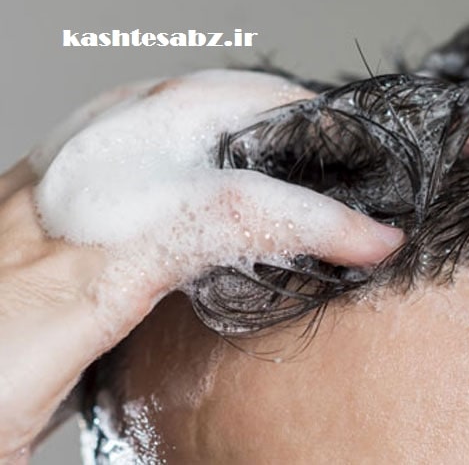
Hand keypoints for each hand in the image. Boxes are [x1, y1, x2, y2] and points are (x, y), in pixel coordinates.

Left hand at [0, 81, 402, 461]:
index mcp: (58, 297)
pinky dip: (168, 115)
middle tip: (335, 132)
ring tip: (279, 114)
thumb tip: (209, 389)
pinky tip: (192, 134)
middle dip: (265, 108)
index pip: (210, 218)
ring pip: (129, 107)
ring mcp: (19, 203)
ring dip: (219, 97)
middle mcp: (37, 228)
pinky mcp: (11, 203)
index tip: (373, 239)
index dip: (309, 218)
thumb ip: (107, 399)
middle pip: (165, 119)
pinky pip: (99, 130)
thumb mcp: (26, 440)